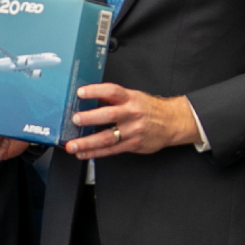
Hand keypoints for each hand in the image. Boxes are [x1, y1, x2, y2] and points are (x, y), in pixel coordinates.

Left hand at [62, 83, 201, 158]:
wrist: (172, 123)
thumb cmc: (149, 109)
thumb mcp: (134, 97)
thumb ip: (114, 98)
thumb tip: (90, 96)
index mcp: (130, 99)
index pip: (112, 91)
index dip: (96, 91)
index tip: (80, 93)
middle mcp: (131, 114)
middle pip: (109, 115)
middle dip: (90, 118)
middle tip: (75, 120)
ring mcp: (133, 131)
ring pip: (108, 138)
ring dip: (88, 143)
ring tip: (72, 146)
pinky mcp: (133, 145)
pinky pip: (112, 150)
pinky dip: (95, 153)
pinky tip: (83, 154)